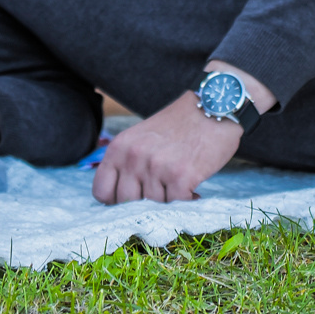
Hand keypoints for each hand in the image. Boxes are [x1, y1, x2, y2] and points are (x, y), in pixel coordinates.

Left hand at [92, 98, 244, 205]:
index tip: (133, 198)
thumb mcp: (141, 138)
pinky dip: (187, 201)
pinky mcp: (180, 176)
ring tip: (179, 184)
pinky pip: (176, 205)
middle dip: (144, 203)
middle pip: (126, 203)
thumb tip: (122, 201)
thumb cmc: (179, 125)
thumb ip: (128, 164)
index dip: (116, 200)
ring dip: (168, 200)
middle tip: (162, 192)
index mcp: (119, 148)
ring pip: (153, 206)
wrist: (213, 107)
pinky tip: (193, 188)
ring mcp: (156, 167)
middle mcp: (134, 157)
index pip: (101, 192)